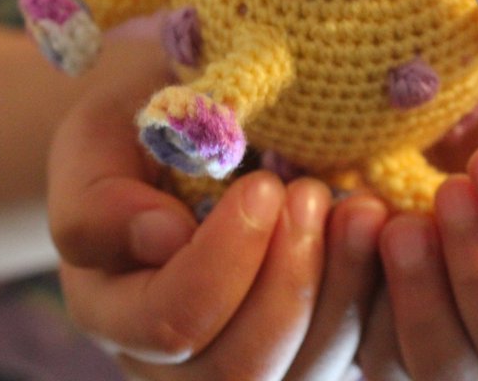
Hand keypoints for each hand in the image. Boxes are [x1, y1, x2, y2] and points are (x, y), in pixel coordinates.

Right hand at [47, 41, 388, 379]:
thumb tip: (162, 238)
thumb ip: (102, 197)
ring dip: (342, 290)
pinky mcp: (300, 348)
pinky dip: (374, 300)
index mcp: (110, 307)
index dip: (224, 261)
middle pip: (240, 370)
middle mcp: (168, 360)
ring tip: (360, 209)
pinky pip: (346, 354)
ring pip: (302, 373)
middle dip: (290, 281)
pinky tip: (380, 234)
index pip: (170, 322)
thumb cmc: (136, 123)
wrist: (182, 127)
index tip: (261, 184)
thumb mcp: (98, 135)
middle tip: (313, 193)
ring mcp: (239, 360)